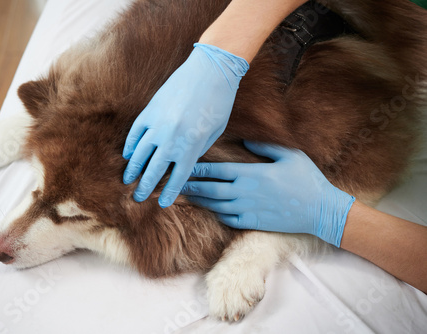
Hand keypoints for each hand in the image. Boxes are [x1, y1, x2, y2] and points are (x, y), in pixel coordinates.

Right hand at [123, 43, 248, 207]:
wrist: (210, 71)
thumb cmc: (218, 103)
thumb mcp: (213, 132)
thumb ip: (197, 150)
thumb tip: (182, 162)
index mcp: (191, 147)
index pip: (177, 177)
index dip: (168, 192)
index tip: (162, 203)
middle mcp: (171, 139)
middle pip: (154, 170)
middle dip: (145, 186)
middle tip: (138, 198)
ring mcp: (157, 124)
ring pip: (140, 153)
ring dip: (133, 169)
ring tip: (127, 180)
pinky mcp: (150, 111)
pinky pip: (136, 133)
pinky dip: (130, 146)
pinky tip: (128, 156)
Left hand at [181, 141, 355, 246]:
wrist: (320, 210)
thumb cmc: (307, 179)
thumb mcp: (288, 155)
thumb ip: (264, 147)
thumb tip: (245, 142)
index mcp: (251, 174)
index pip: (217, 171)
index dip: (198, 169)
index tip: (183, 167)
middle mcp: (245, 193)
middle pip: (210, 189)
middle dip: (190, 186)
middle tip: (173, 184)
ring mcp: (248, 210)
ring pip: (216, 205)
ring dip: (199, 201)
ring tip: (184, 197)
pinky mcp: (253, 223)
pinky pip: (228, 219)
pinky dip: (215, 214)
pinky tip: (208, 210)